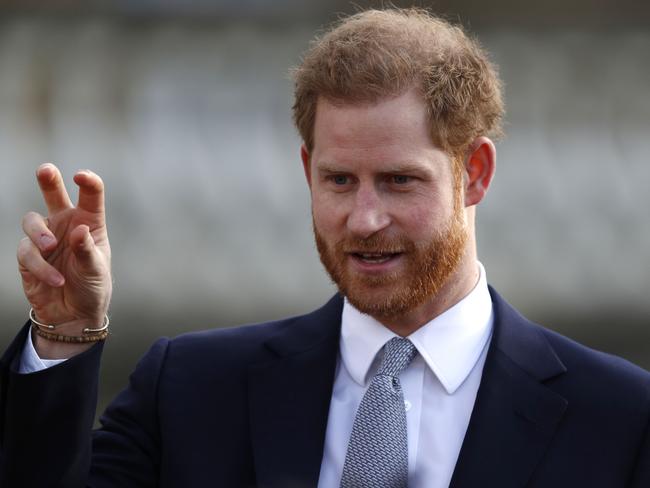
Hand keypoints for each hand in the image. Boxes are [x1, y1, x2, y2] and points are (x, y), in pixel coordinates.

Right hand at [17, 164, 111, 341]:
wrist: (74, 315)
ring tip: (51, 248)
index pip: (90, 196)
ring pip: (32, 221)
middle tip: (45, 170)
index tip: (80, 176)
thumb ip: (87, 251)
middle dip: (48, 180)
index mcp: (89, 222)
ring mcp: (45, 238)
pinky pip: (27, 252)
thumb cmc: (92, 287)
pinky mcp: (29, 256)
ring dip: (40, 234)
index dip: (87, 182)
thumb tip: (79, 231)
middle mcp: (66, 225)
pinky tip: (55, 280)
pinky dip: (40, 266)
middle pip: (54, 194)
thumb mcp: (96, 270)